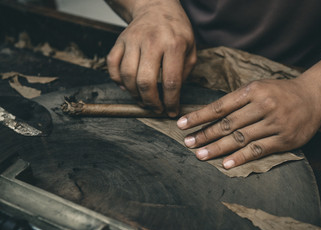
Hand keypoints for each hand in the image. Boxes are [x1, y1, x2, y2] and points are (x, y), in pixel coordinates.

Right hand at [107, 0, 196, 116]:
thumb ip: (185, 71)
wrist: (157, 7)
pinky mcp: (120, 41)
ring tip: (143, 100)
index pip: (171, 82)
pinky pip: (112, 66)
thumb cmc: (176, 30)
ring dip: (134, 95)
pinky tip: (127, 86)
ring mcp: (132, 40)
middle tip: (156, 109)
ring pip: (127, 76)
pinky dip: (117, 80)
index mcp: (174, 44)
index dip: (171, 102)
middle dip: (151, 102)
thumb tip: (173, 95)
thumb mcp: (191, 48)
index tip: (171, 111)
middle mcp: (152, 41)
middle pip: (145, 82)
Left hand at [177, 79, 320, 168]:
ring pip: (240, 138)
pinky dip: (240, 157)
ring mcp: (274, 123)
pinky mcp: (284, 139)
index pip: (220, 106)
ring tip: (200, 154)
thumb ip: (237, 100)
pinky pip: (258, 150)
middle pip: (227, 124)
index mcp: (253, 90)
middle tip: (187, 143)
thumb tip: (209, 115)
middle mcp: (263, 106)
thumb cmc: (279, 92)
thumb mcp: (258, 86)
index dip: (199, 116)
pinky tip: (225, 164)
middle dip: (204, 134)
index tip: (181, 124)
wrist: (314, 97)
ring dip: (217, 148)